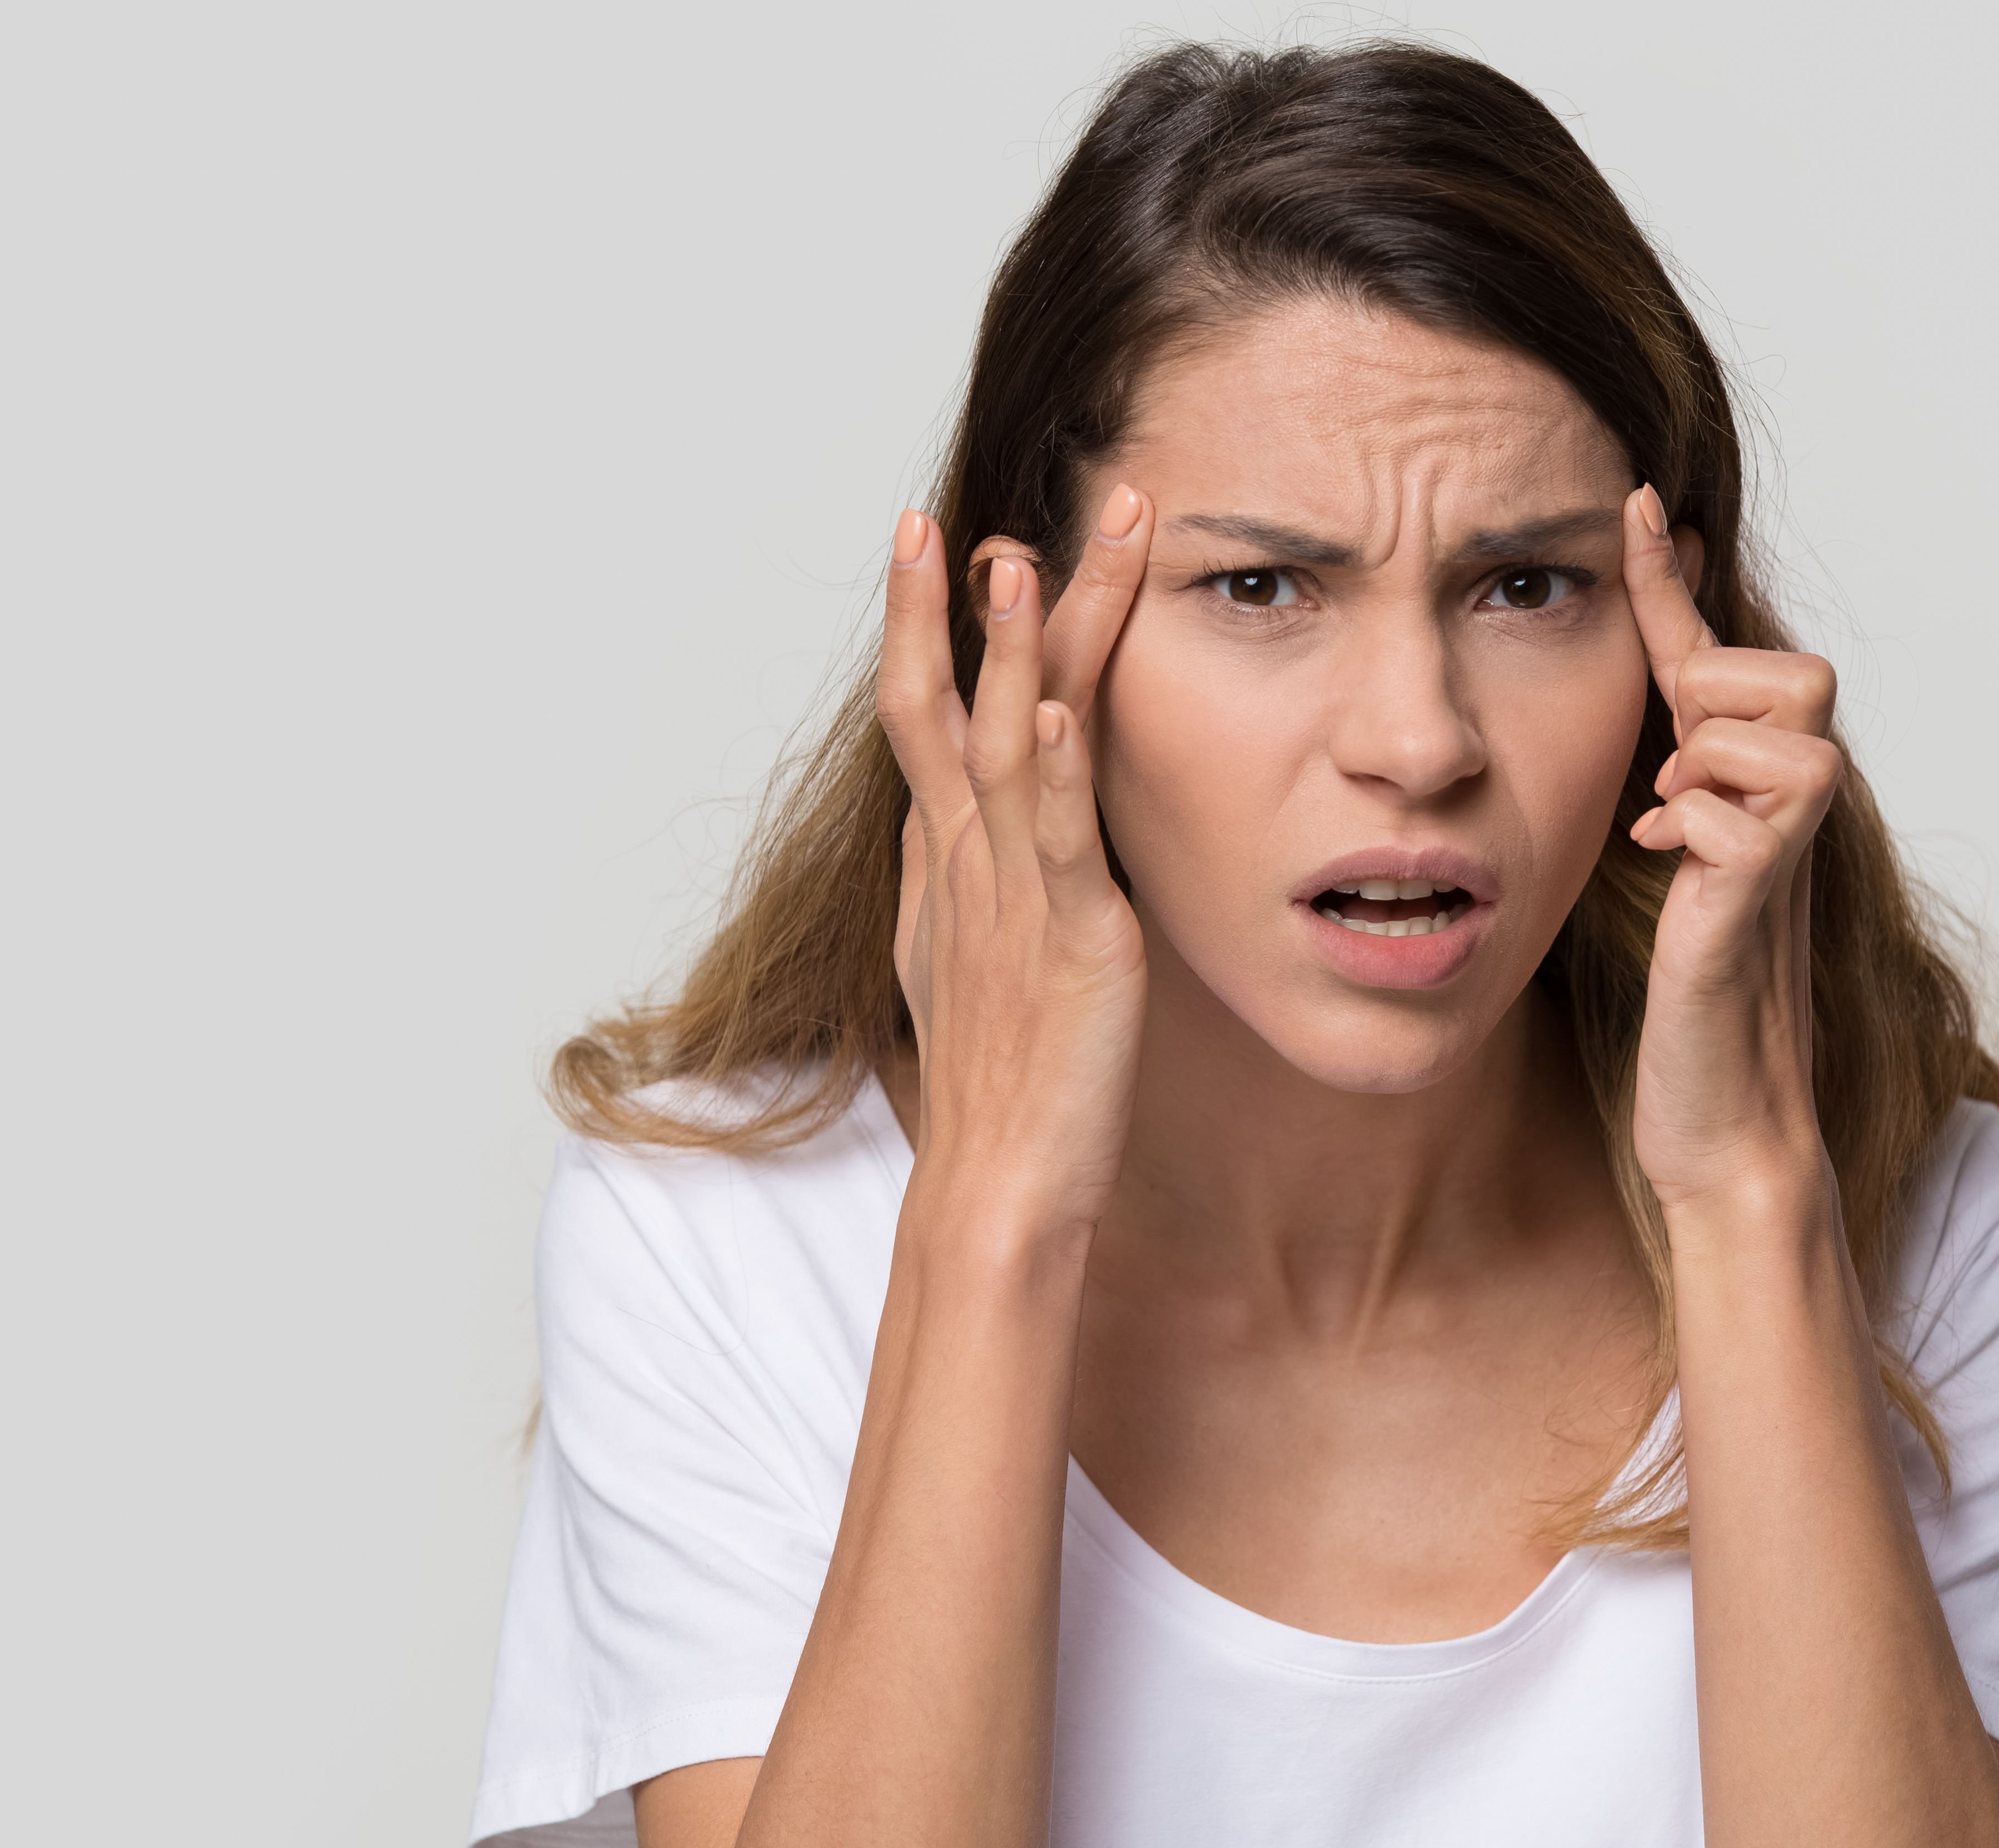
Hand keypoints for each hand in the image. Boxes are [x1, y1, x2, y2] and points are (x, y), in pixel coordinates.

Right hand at [877, 485, 1153, 1259]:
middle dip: (947, 606)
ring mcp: (1014, 894)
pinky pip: (1058, 839)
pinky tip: (1049, 707)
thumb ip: (951, 884)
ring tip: (1018, 557)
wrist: (999, 1183)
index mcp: (946, 863)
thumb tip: (938, 826)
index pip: (925, 717)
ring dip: (1011, 649)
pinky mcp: (1074, 936)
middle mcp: (967, 863)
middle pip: (946, 707)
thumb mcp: (959, 963)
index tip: (931, 537)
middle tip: (950, 513)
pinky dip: (1049, 770)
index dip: (924, 624)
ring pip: (1004, 745)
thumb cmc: (995, 1083)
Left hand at [1617, 484, 1845, 1217]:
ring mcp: (1787, 850)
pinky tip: (1671, 872)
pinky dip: (1688, 828)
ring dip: (1702, 764)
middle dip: (1719, 696)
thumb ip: (1671, 773)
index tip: (1633, 500)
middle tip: (1679, 772)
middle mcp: (1793, 806)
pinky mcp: (1760, 898)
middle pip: (1785, 669)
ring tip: (1676, 829)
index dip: (1671, 577)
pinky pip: (1727, 810)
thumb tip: (1662, 694)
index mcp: (1758, 788)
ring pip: (1760, 726)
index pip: (1716, 652)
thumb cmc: (1690, 994)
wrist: (1719, 1114)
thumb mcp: (1672, 855)